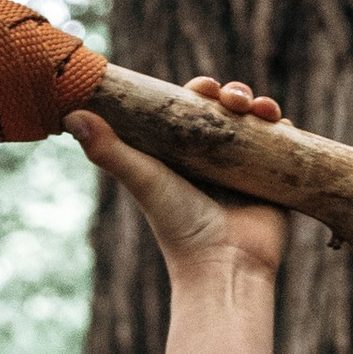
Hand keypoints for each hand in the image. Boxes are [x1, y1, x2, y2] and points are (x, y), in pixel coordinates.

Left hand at [66, 79, 290, 283]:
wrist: (225, 266)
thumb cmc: (180, 228)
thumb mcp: (143, 181)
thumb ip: (108, 151)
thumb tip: (68, 115)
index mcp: (183, 156)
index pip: (191, 110)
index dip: (198, 93)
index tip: (202, 88)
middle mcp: (214, 160)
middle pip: (227, 111)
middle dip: (233, 95)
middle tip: (233, 99)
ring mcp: (245, 169)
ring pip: (256, 122)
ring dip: (259, 105)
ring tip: (259, 110)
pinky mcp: (274, 180)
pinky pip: (284, 144)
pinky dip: (283, 127)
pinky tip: (279, 122)